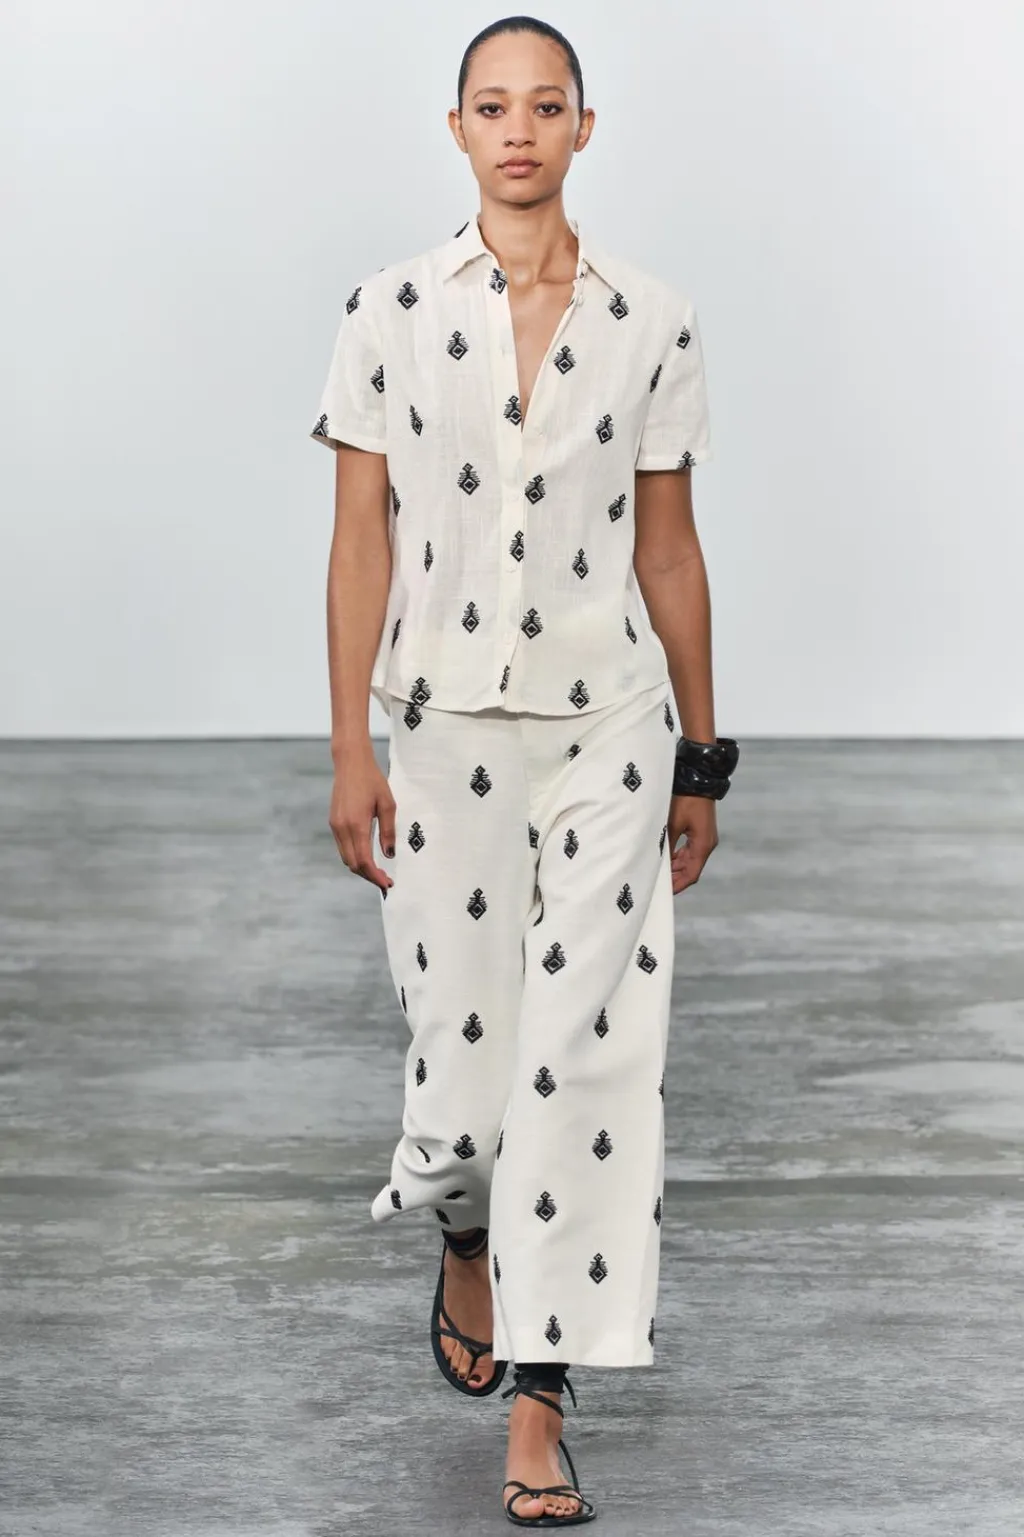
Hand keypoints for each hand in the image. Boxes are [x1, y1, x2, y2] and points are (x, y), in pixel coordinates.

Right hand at [328, 744, 395, 892]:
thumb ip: (388, 831)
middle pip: (353, 864)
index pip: (364, 861)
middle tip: (385, 880)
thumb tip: (388, 854)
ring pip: (346, 857)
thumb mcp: (388, 805)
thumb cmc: (372, 780)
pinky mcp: (333, 822)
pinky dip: (354, 856)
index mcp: (356, 825)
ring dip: (361, 868)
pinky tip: (367, 856)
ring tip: (378, 871)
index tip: (387, 884)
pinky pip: (342, 847)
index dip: (375, 876)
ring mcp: (335, 826)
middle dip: (368, 876)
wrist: (350, 763)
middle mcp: (342, 828)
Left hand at [667, 794, 718, 894]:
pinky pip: (689, 850)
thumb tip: (657, 862)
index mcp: (703, 846)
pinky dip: (678, 856)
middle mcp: (706, 844)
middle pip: (691, 869)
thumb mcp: (672, 824)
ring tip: (659, 872)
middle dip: (675, 878)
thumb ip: (666, 845)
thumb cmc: (685, 800)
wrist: (698, 779)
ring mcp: (704, 838)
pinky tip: (666, 857)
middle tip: (657, 884)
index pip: (691, 874)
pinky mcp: (700, 831)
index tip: (664, 893)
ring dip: (676, 867)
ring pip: (689, 860)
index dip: (678, 885)